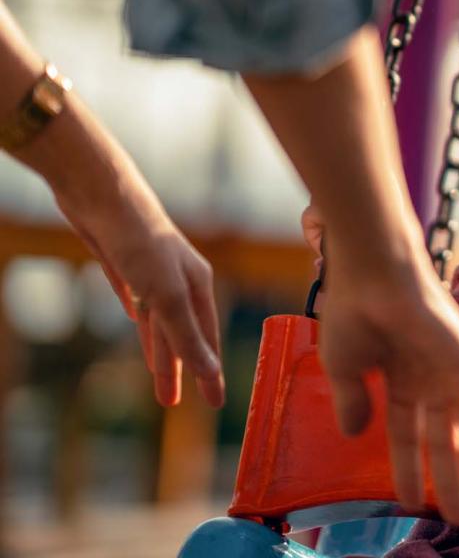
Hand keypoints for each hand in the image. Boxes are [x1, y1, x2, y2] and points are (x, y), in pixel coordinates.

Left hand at [57, 185, 224, 407]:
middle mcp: (178, 280)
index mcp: (196, 286)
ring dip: (159, 351)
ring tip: (156, 380)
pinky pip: (137, 300)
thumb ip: (186, 335)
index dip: (209, 372)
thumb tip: (208, 372)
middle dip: (180, 368)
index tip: (214, 403)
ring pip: (159, 320)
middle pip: (182, 334)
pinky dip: (141, 318)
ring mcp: (151, 272)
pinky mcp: (124, 264)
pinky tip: (137, 322)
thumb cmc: (141, 243)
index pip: (206, 339)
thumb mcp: (166, 295)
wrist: (102, 196)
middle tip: (173, 403)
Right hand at [301, 205, 458, 524]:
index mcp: (400, 379)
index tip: (407, 502)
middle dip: (448, 480)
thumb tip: (356, 436)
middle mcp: (430, 377)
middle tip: (455, 517)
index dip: (408, 469)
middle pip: (443, 439)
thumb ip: (354, 403)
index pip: (407, 435)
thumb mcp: (345, 369)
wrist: (372, 274)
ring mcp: (452, 370)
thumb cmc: (354, 311)